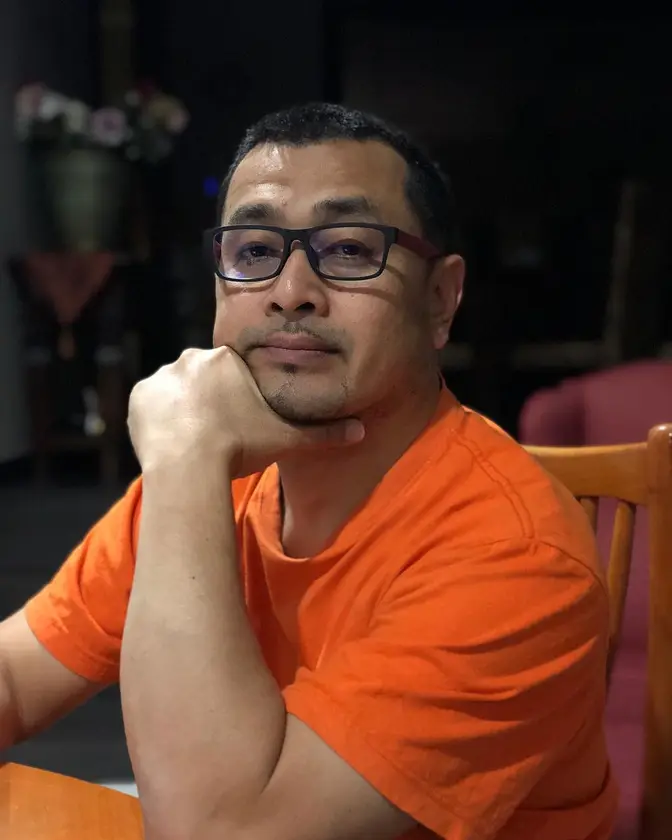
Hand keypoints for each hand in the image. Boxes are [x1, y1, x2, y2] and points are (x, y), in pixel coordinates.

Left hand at [127, 346, 363, 477]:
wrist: (189, 466)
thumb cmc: (241, 448)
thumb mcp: (287, 439)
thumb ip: (323, 433)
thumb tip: (362, 431)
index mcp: (226, 359)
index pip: (233, 373)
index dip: (237, 399)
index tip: (239, 423)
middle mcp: (191, 358)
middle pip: (203, 378)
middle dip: (210, 402)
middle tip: (217, 434)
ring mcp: (161, 377)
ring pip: (176, 391)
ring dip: (183, 410)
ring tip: (193, 442)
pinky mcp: (138, 397)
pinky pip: (150, 405)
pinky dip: (159, 420)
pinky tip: (172, 442)